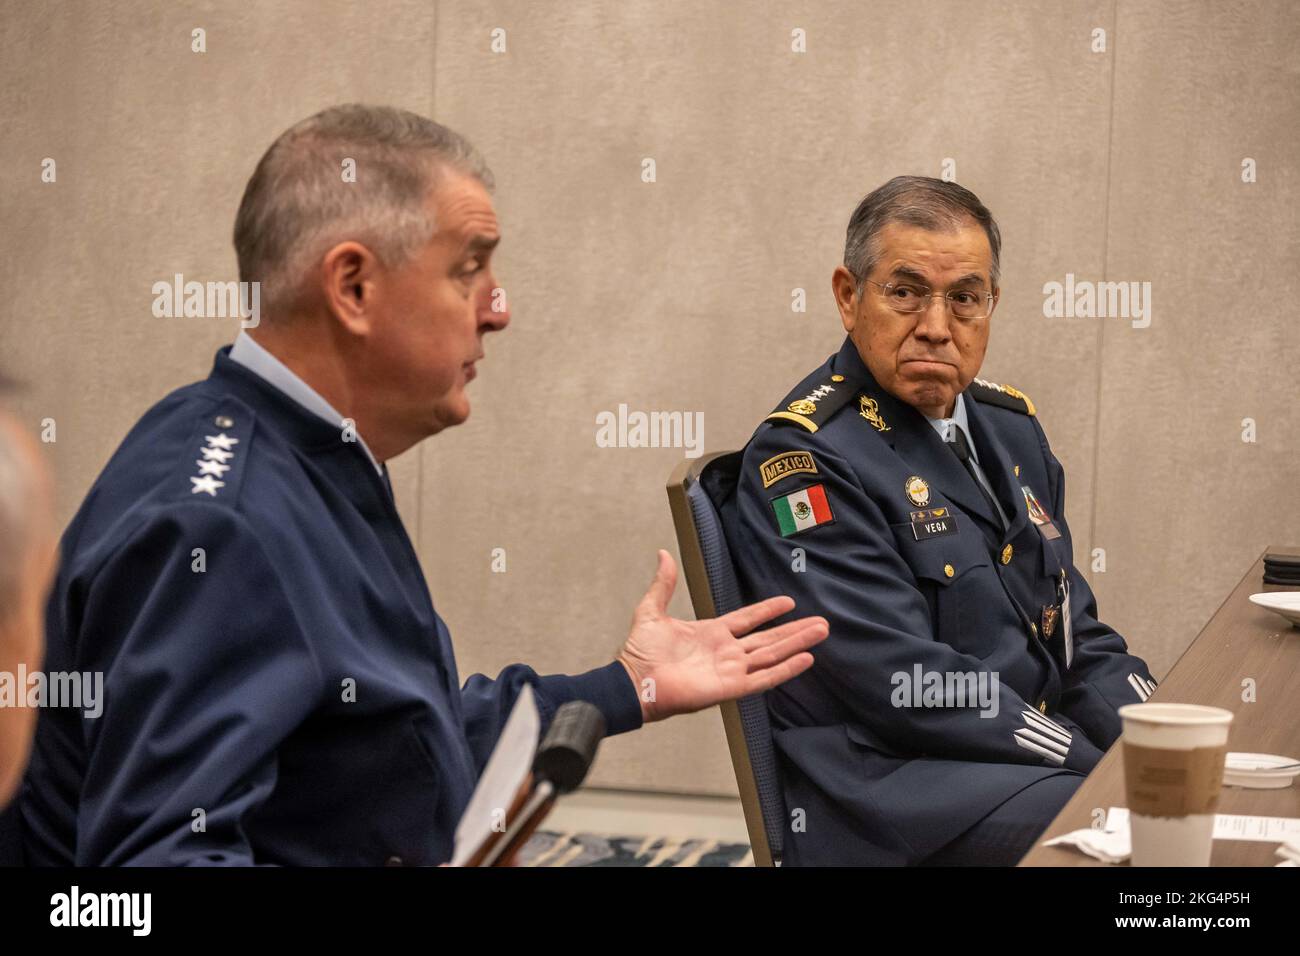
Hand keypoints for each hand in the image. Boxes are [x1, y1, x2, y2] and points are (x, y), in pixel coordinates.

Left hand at [617, 550, 827, 721]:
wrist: (635, 680)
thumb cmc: (640, 652)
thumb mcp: (652, 610)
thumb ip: (663, 584)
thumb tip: (664, 554)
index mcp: (711, 633)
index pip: (748, 620)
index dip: (767, 610)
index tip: (789, 602)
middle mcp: (726, 652)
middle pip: (768, 638)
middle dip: (794, 630)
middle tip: (821, 622)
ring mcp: (731, 670)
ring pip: (772, 654)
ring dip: (797, 643)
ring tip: (820, 632)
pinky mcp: (732, 687)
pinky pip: (764, 678)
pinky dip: (785, 669)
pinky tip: (805, 659)